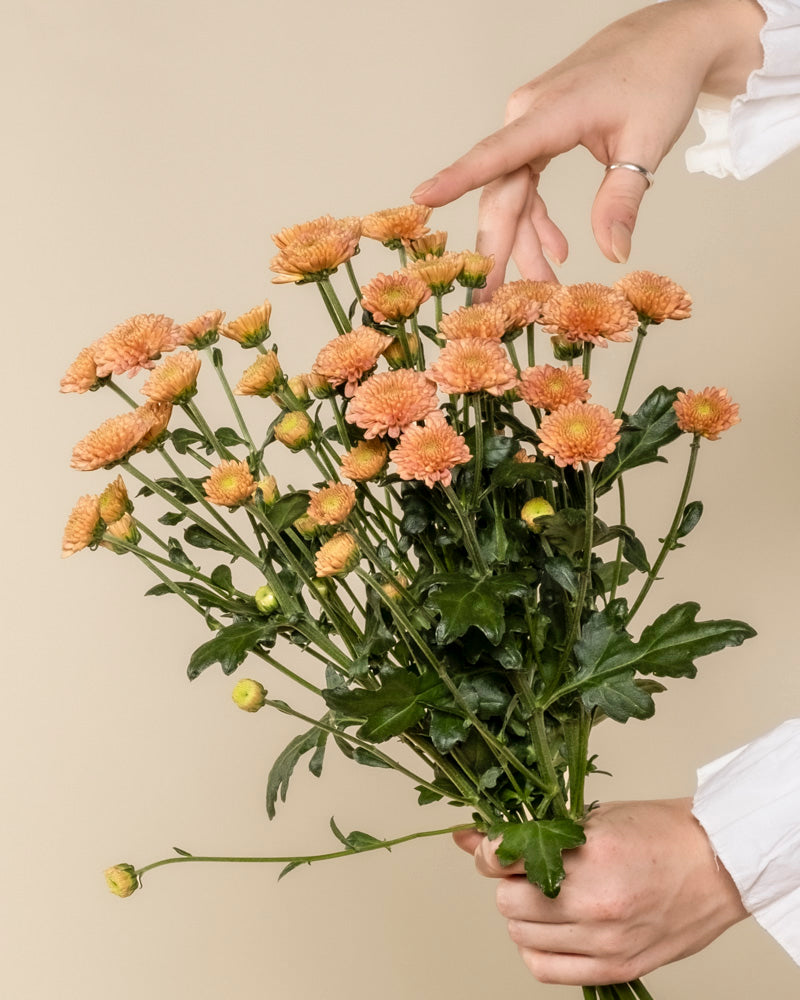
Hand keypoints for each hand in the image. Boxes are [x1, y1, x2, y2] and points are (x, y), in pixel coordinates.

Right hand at [411, 0, 764, 294]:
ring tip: (545, 284)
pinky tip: (557, 248)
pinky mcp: (539, 132)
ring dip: (525, 241)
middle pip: (501, 192)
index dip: (456, 179)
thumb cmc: (659, 78)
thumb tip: (612, 254)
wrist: (671, 37)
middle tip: (492, 300)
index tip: (421, 199)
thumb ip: (622, 201)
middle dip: (498, 249)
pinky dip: (538, 219)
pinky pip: (526, 184)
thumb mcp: (646, 144)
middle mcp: (527, 116)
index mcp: (550, 113)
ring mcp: (529, 123)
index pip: (495, 155)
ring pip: (512, 195)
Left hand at [454, 798, 747, 984]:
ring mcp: (606, 940)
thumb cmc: (661, 832)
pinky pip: (545, 969)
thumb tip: (469, 837)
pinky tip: (550, 929)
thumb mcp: (593, 817)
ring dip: (522, 915)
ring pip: (521, 935)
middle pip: (508, 902)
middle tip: (527, 871)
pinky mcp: (616, 967)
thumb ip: (535, 831)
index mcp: (591, 855)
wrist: (718, 864)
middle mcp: (596, 902)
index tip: (495, 848)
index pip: (507, 859)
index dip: (491, 852)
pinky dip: (536, 949)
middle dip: (508, 884)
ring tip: (546, 896)